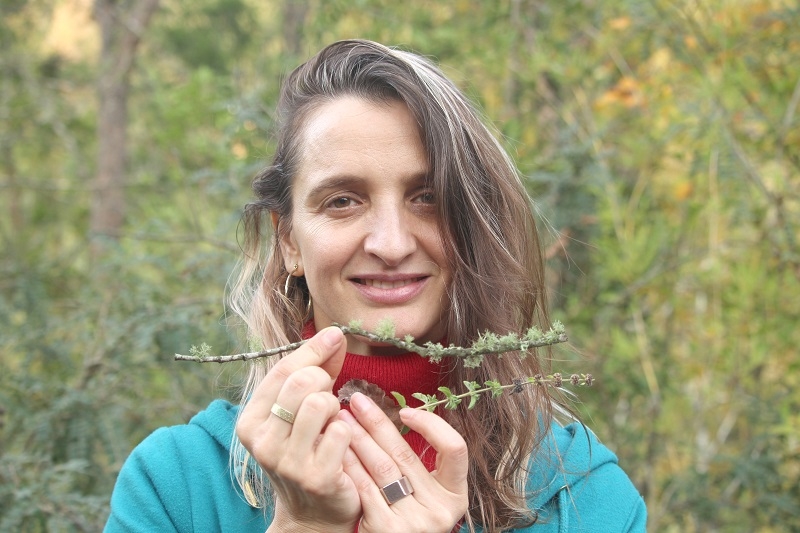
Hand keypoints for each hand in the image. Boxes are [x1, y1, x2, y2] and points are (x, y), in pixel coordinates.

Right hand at [236, 327, 360, 532]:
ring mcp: (287, 462)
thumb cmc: (311, 452)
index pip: (282, 370)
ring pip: (319, 402)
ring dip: (335, 406)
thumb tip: (334, 334)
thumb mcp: (302, 411)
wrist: (315, 514)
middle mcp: (262, 442)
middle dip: (324, 381)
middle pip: (301, 382)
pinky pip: (341, 430)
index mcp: (251, 421)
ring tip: (333, 422)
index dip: (312, 349)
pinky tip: (344, 444)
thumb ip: (317, 372)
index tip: (335, 335)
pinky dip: (348, 430)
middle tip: (330, 397)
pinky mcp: (315, 477)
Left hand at [338, 392, 468, 532]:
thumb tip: (399, 415)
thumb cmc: (404, 519)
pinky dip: (351, 463)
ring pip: (383, 468)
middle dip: (378, 422)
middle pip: (407, 455)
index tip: (405, 411)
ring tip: (343, 418)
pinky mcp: (387, 529)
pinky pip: (365, 486)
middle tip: (357, 400)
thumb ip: (418, 468)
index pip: (455, 448)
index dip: (431, 425)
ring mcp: (414, 521)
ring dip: (360, 438)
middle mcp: (440, 510)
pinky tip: (340, 448)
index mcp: (455, 496)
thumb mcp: (424, 497)